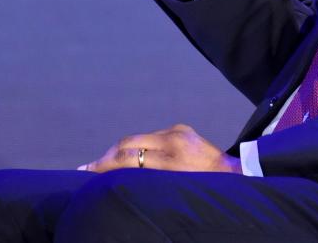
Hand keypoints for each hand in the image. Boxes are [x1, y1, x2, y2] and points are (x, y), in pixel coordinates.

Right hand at [78, 123, 241, 173]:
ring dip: (119, 151)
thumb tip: (118, 179)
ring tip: (104, 165)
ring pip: (138, 138)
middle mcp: (174, 141)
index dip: (104, 166)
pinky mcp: (180, 128)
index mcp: (173, 160)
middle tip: (88, 169)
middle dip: (106, 156)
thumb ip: (147, 181)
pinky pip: (152, 136)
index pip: (129, 158)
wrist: (231, 173)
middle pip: (129, 143)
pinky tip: (128, 157)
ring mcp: (177, 131)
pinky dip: (137, 146)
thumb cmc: (202, 188)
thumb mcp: (174, 189)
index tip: (86, 172)